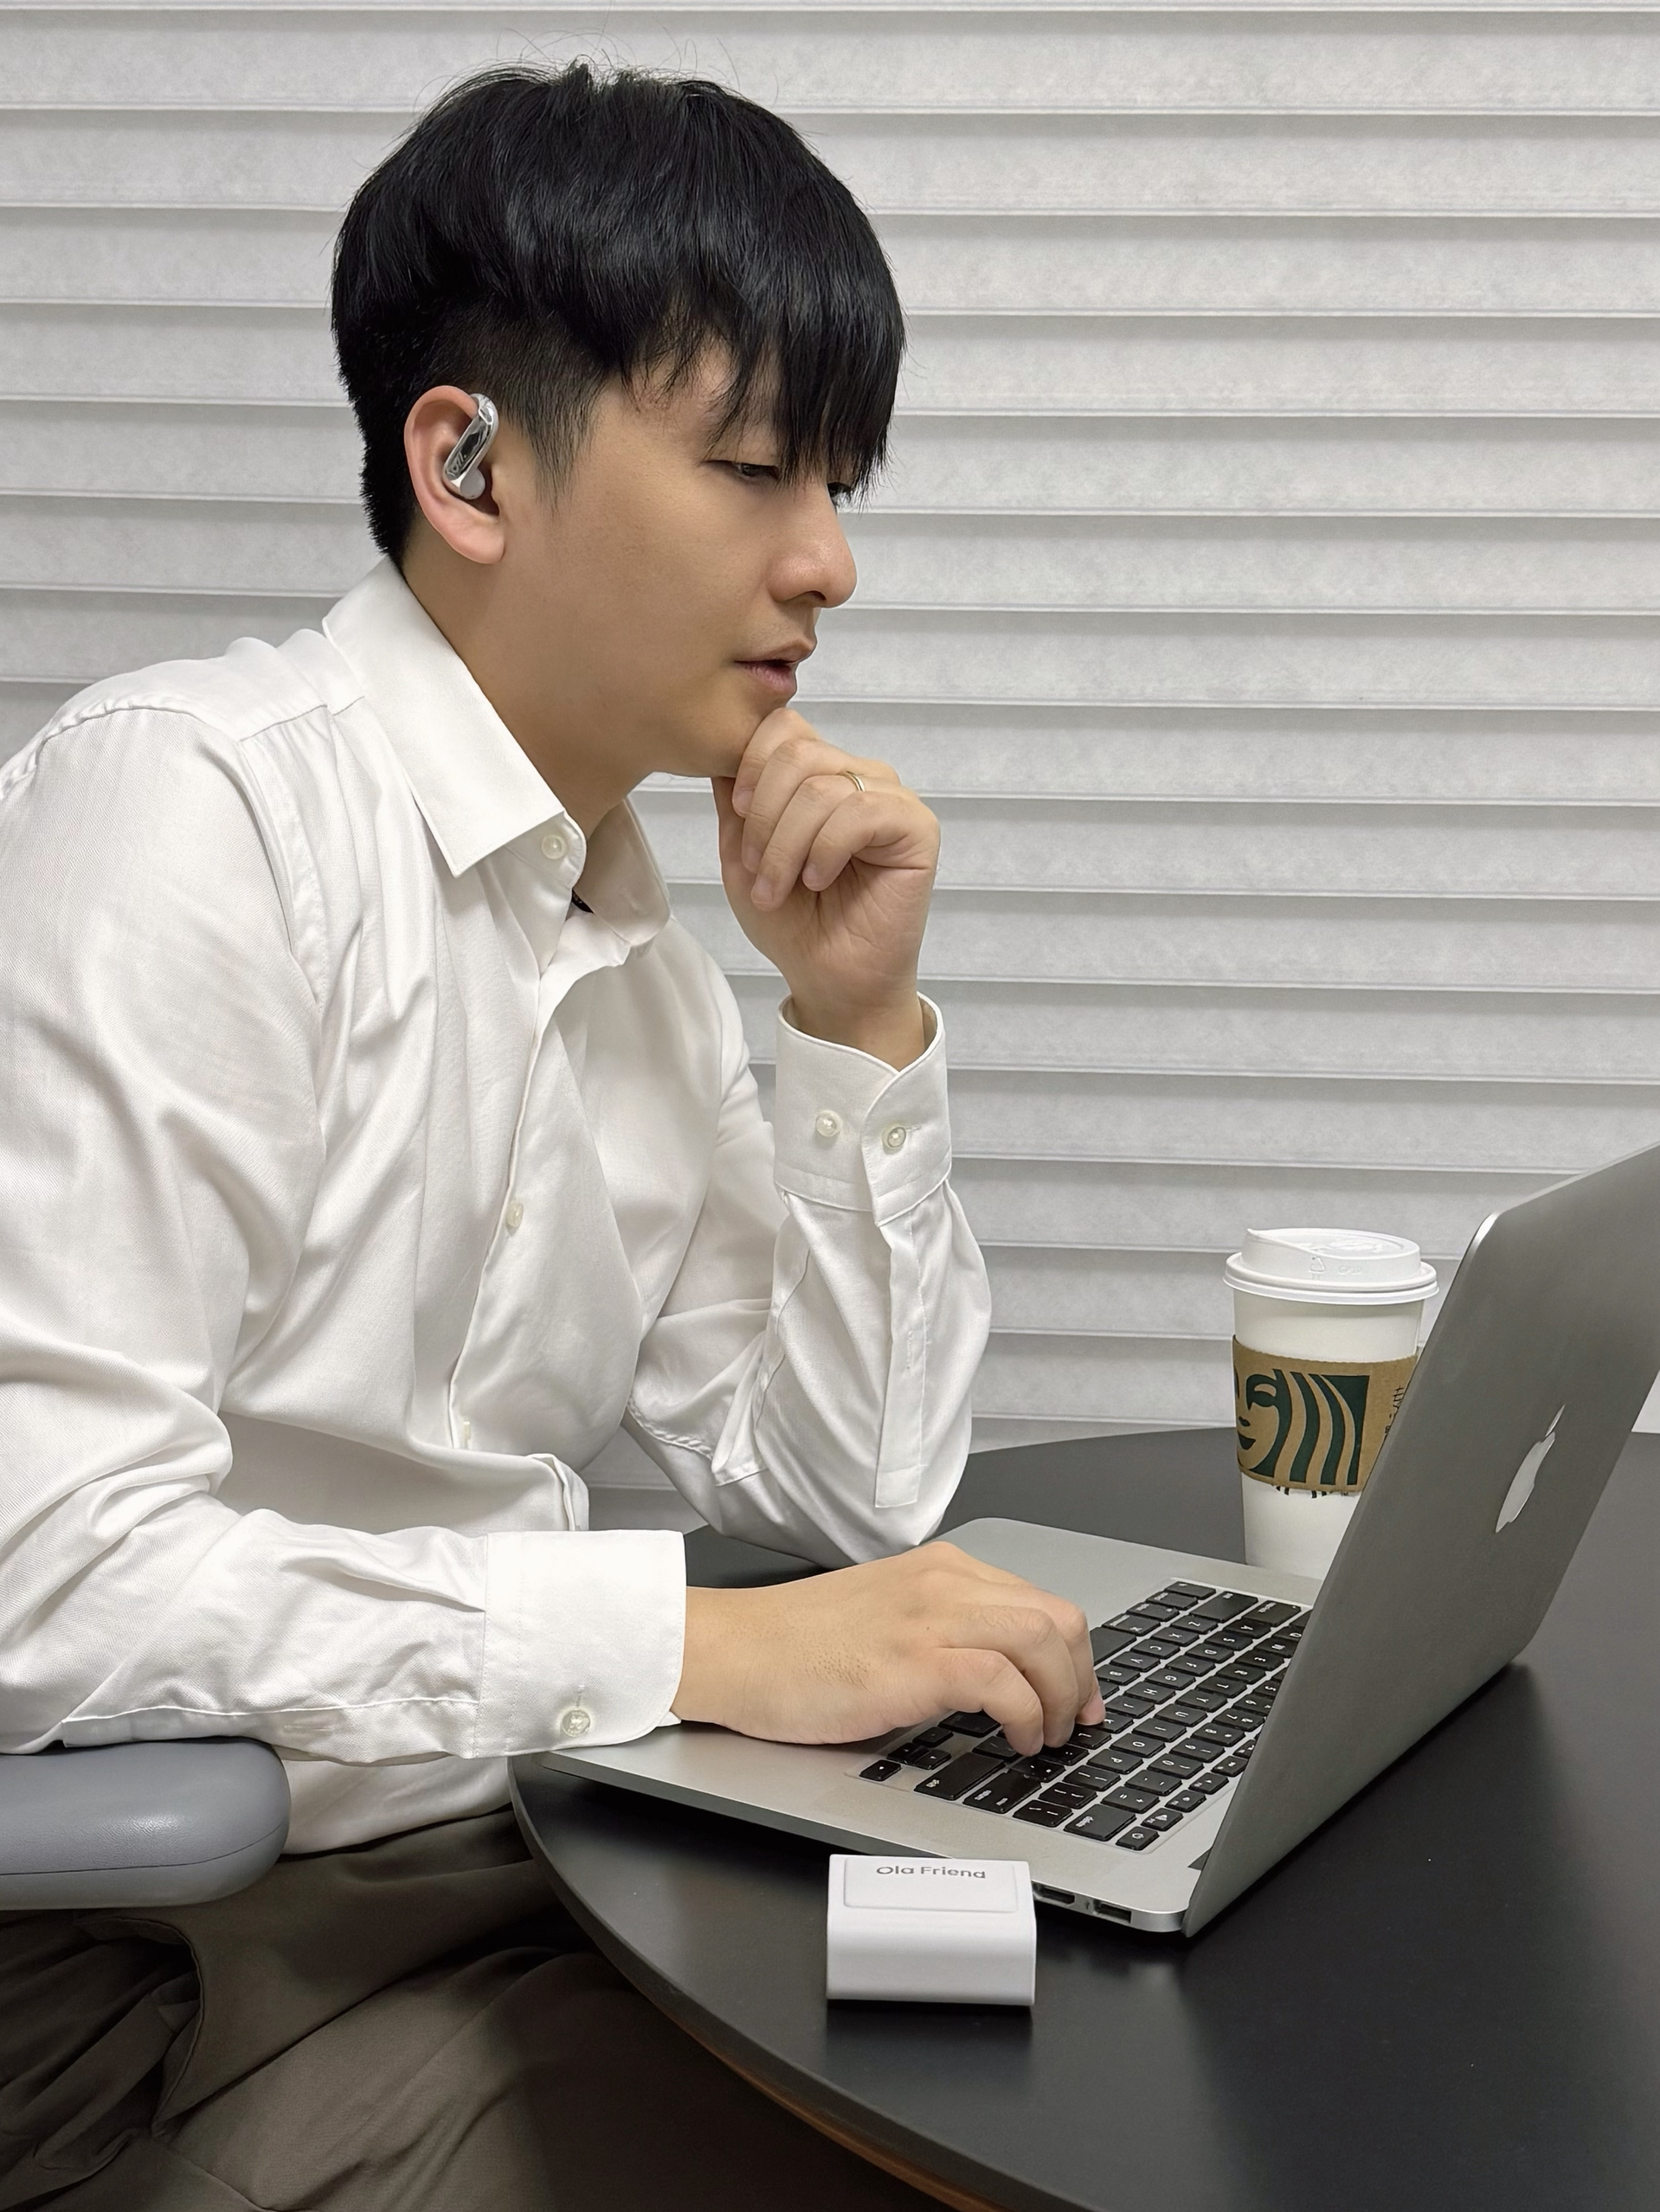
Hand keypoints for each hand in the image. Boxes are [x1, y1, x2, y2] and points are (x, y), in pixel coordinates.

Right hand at [672, 1541, 1105, 1755]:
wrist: (733, 1650)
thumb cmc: (794, 1646)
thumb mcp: (884, 1618)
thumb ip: (939, 1630)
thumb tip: (997, 1677)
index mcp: (940, 1570)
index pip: (1038, 1601)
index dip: (1074, 1655)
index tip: (1078, 1694)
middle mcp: (944, 1583)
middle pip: (1055, 1617)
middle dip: (1082, 1676)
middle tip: (1077, 1722)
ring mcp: (930, 1617)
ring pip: (1042, 1640)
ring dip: (1061, 1697)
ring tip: (1047, 1736)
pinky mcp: (915, 1660)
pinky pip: (1002, 1680)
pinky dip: (1025, 1714)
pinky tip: (1015, 1740)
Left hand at [714, 710, 938, 1066]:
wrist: (827, 978)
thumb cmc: (791, 922)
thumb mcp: (742, 853)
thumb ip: (736, 799)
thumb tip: (722, 748)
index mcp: (820, 775)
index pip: (785, 725)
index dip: (752, 761)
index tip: (739, 812)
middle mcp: (858, 777)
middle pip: (798, 752)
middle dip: (763, 815)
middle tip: (757, 868)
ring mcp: (890, 799)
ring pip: (822, 786)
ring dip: (786, 844)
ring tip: (780, 888)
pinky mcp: (916, 828)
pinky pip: (859, 812)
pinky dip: (824, 850)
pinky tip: (818, 880)